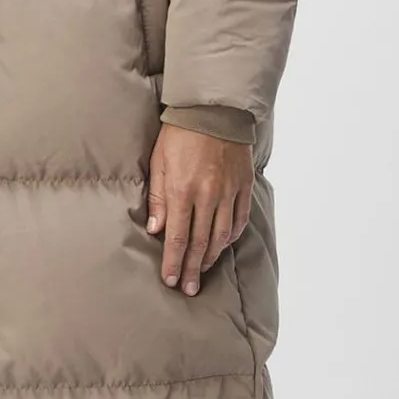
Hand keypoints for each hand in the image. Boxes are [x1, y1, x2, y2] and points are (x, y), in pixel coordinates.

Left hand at [146, 123, 253, 294]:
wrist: (214, 110)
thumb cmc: (180, 134)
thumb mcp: (159, 163)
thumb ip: (157, 197)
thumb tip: (155, 230)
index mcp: (182, 190)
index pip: (176, 236)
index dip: (172, 261)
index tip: (169, 280)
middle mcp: (207, 195)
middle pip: (199, 242)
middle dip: (191, 268)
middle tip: (187, 288)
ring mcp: (228, 192)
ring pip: (220, 235)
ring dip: (210, 257)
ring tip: (201, 272)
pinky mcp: (243, 186)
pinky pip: (238, 219)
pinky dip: (230, 237)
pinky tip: (222, 246)